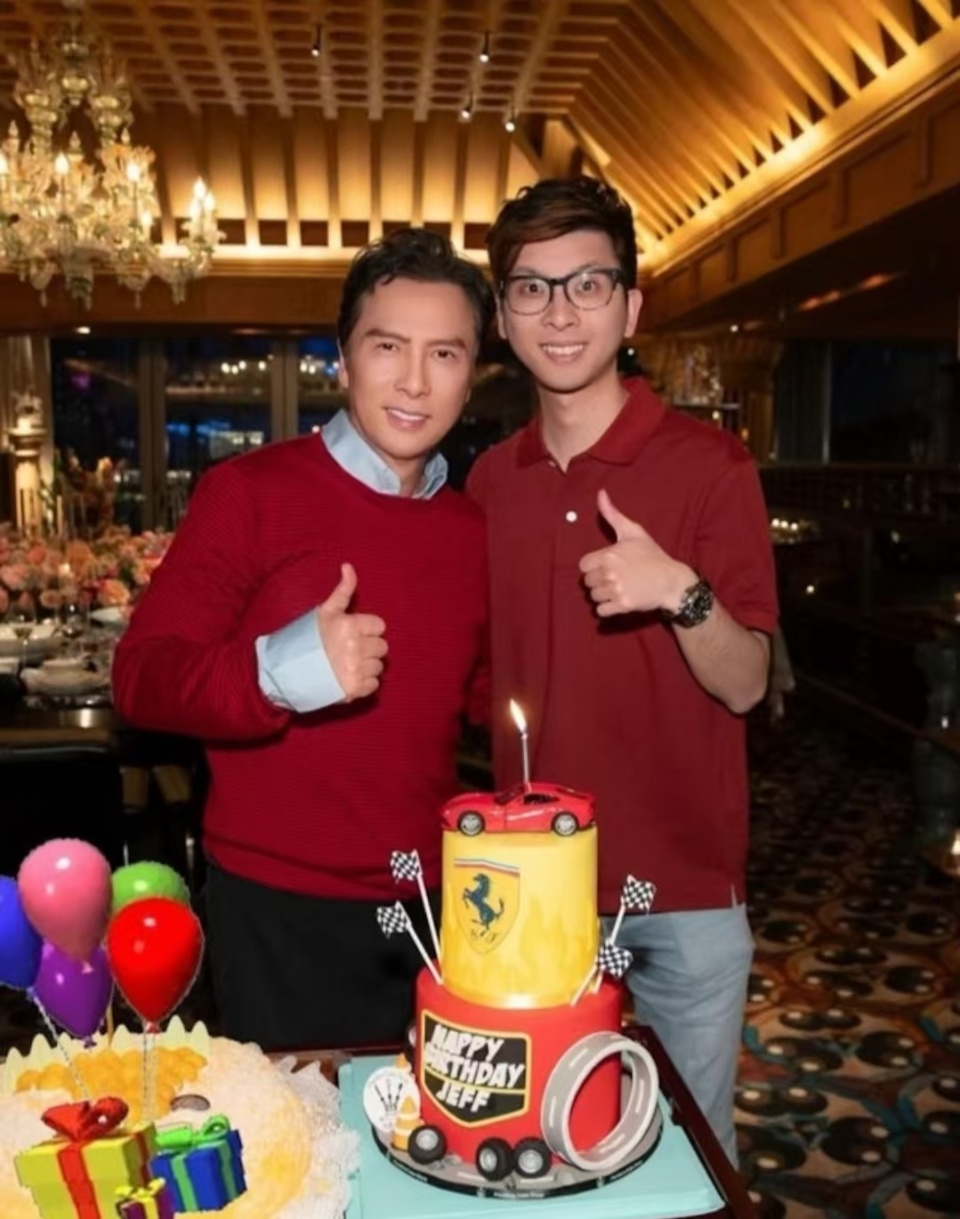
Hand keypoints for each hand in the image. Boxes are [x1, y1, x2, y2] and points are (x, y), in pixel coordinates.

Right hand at [316, 563, 387, 700]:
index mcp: (350, 626)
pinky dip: (364, 683)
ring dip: (367, 666)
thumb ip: (343, 590)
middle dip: (368, 647)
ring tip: (347, 664)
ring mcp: (355, 670)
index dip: (367, 629)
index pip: (379, 626)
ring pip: (379, 666)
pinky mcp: (354, 690)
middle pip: (382, 647)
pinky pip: (374, 685)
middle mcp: (356, 648)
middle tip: (350, 649)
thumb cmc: (307, 638)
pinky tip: (348, 677)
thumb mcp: (324, 611)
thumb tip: (348, 565)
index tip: (353, 633)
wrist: (287, 671)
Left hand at [579, 490, 693, 617]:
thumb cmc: (652, 555)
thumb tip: (600, 492)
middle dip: (598, 581)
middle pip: (587, 582)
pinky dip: (607, 608)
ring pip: (593, 597)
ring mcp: (616, 590)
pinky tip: (618, 600)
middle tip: (614, 578)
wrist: (671, 580)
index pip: (583, 566)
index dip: (593, 566)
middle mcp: (610, 573)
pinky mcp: (623, 606)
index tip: (606, 566)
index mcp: (609, 555)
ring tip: (617, 588)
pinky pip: (601, 611)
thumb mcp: (633, 531)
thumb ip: (612, 514)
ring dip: (602, 595)